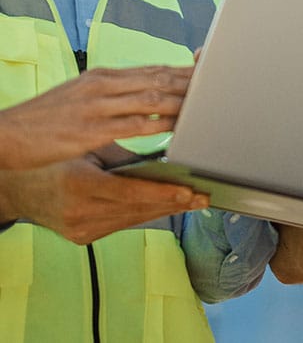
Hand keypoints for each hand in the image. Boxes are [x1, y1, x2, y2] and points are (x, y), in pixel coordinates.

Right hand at [0, 65, 192, 168]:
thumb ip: (111, 93)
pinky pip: (135, 124)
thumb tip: (142, 94)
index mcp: (103, 76)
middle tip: (216, 83)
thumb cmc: (45, 119)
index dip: (181, 69)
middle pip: (158, 78)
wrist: (6, 133)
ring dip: (181, 100)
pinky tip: (177, 126)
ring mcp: (98, 106)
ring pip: (151, 97)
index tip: (204, 70)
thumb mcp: (81, 95)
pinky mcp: (91, 130)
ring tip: (205, 104)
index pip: (152, 68)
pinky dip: (160, 124)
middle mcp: (104, 85)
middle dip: (189, 81)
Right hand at [0, 156, 208, 243]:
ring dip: (165, 210)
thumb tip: (165, 153)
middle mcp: (79, 212)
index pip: (130, 192)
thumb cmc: (55, 157)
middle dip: (174, 203)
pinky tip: (167, 207)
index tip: (188, 192)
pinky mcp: (82, 237)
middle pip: (138, 209)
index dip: (162, 193)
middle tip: (203, 197)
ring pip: (133, 219)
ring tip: (193, 202)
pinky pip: (122, 225)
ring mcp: (80, 229)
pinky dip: (145, 214)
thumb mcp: (87, 146)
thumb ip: (122, 153)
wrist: (15, 185)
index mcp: (79, 184)